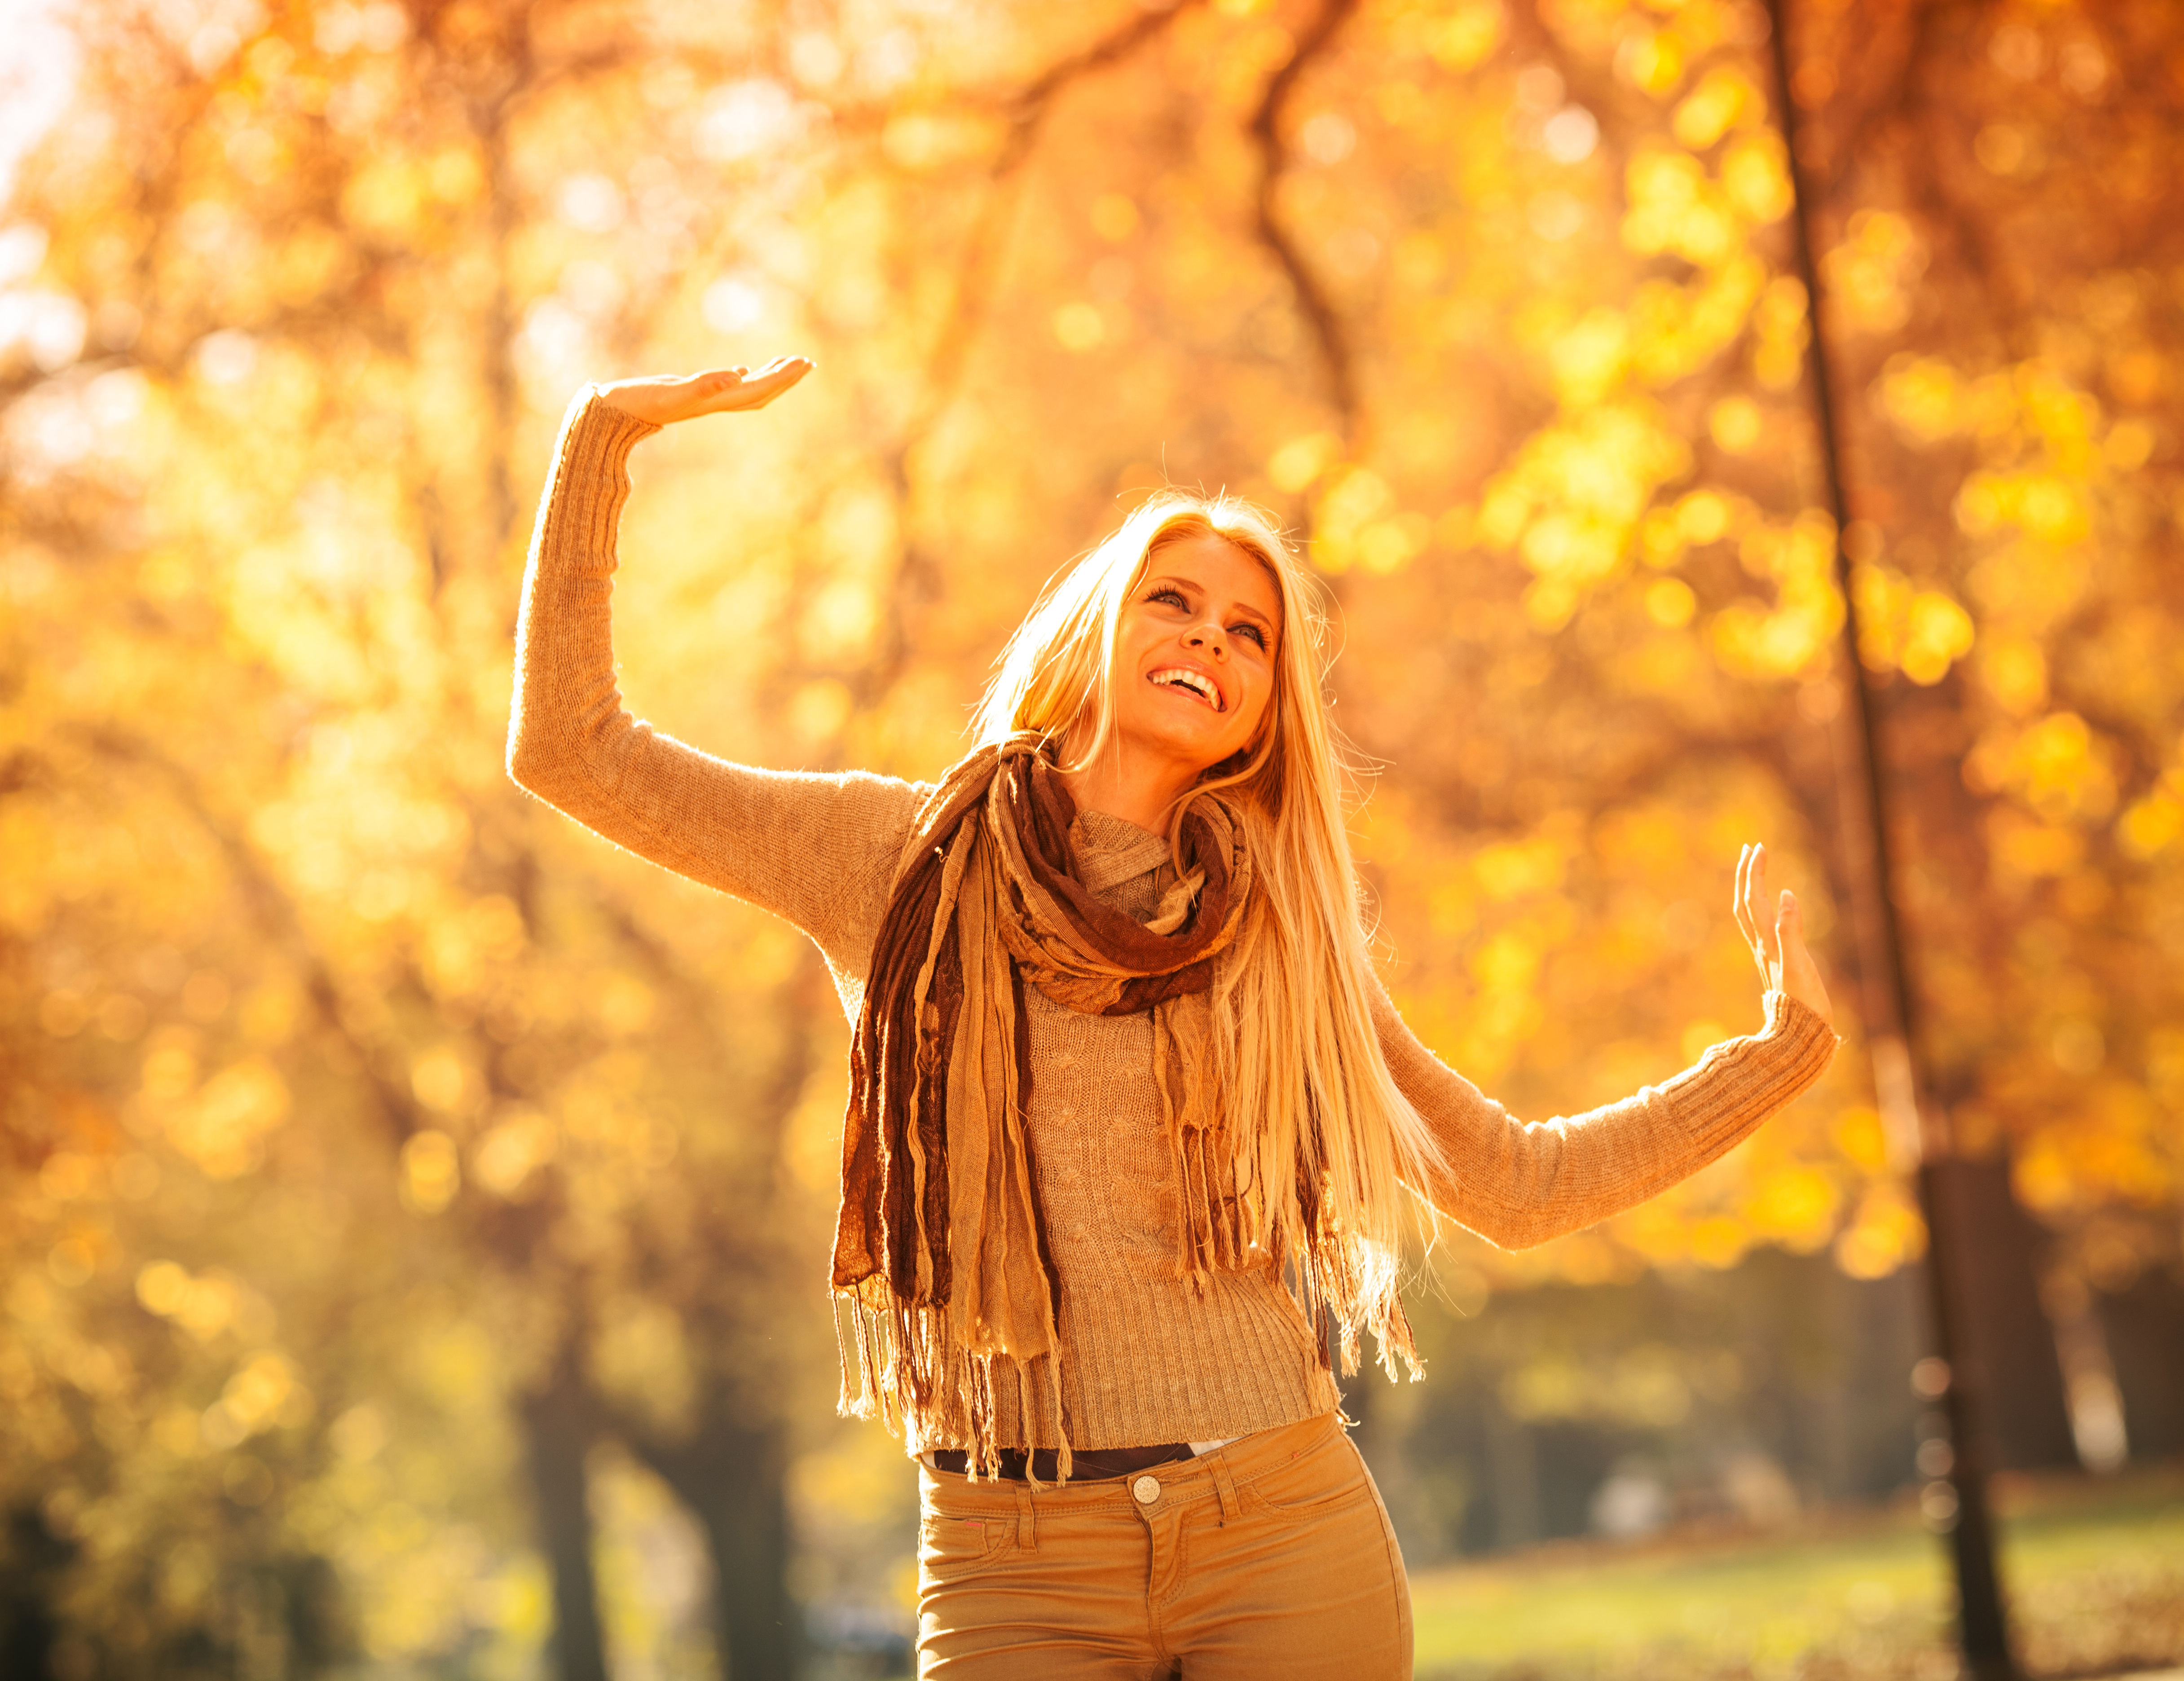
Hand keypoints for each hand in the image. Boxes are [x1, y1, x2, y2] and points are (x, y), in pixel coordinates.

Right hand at [597, 356, 813, 426]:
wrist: (613, 414)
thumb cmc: (639, 403)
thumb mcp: (673, 393)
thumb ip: (704, 386)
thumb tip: (737, 375)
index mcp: (715, 401)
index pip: (758, 389)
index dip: (783, 378)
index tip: (804, 364)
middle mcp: (713, 402)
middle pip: (759, 391)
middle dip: (784, 378)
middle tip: (807, 363)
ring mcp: (702, 400)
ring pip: (745, 389)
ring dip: (768, 378)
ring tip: (787, 366)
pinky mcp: (689, 394)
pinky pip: (724, 387)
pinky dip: (739, 377)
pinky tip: (742, 371)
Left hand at [1734, 843, 1833, 1027]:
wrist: (1798, 1038)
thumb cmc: (1803, 1005)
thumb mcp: (1799, 965)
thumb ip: (1790, 930)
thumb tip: (1784, 895)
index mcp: (1767, 942)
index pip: (1755, 899)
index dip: (1755, 873)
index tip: (1758, 848)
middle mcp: (1762, 946)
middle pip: (1748, 903)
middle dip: (1749, 874)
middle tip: (1753, 848)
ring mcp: (1767, 955)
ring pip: (1752, 915)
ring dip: (1753, 889)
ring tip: (1757, 871)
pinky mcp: (1776, 964)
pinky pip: (1763, 929)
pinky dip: (1765, 910)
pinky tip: (1774, 909)